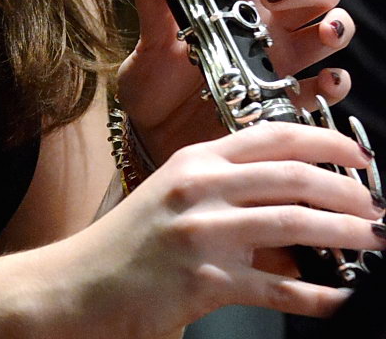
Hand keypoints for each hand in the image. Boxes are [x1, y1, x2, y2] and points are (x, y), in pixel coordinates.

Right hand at [45, 123, 382, 338]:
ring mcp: (203, 233)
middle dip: (347, 190)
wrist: (78, 285)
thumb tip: (298, 212)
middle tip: (375, 204)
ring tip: (374, 240)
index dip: (324, 141)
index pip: (272, 135)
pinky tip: (340, 298)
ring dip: (345, 233)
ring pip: (292, 224)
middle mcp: (200, 187)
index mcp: (195, 160)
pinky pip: (277, 289)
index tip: (358, 154)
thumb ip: (230, 193)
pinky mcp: (204, 281)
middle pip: (291, 175)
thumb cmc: (128, 244)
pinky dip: (318, 295)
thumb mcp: (177, 198)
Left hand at [113, 0, 353, 164]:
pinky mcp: (289, 101)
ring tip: (321, 33)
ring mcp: (282, 60)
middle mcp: (263, 22)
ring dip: (335, 24)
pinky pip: (329, 87)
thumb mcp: (149, 43)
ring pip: (332, 26)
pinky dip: (335, 82)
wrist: (151, 141)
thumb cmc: (152, 85)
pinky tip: (323, 83)